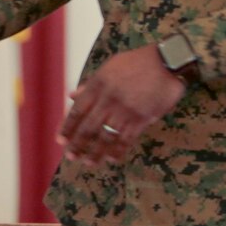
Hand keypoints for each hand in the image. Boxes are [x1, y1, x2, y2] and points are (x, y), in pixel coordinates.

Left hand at [57, 44, 185, 164]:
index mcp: (97, 85)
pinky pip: (126, 139)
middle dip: (78, 144)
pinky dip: (118, 151)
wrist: (165, 63)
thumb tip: (71, 95)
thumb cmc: (135, 63)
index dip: (67, 127)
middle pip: (88, 127)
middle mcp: (108, 100)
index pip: (77, 110)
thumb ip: (90, 85)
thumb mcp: (109, 68)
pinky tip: (111, 159)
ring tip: (89, 162)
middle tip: (71, 156)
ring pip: (106, 136)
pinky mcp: (141, 119)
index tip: (60, 139)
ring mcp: (124, 111)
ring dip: (96, 152)